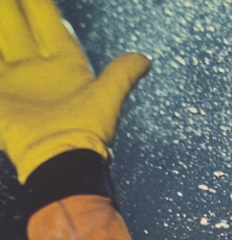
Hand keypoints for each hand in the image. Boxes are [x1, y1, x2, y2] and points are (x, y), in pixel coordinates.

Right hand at [0, 0, 148, 181]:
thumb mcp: (107, 99)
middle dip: (11, 8)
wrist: (59, 160)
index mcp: (66, 66)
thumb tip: (146, 59)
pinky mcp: (1, 94)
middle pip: (18, 27)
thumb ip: (123, 76)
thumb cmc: (86, 133)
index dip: (41, 7)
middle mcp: (39, 70)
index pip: (51, 25)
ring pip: (1, 41)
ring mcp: (17, 81)